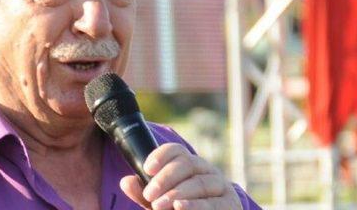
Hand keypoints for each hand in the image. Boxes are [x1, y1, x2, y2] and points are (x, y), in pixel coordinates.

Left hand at [120, 143, 242, 209]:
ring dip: (177, 194)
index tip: (146, 168)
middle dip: (165, 179)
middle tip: (149, 195)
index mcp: (189, 165)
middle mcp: (206, 170)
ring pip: (200, 182)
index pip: (176, 151)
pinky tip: (179, 207)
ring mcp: (220, 185)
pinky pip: (213, 203)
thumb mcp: (159, 202)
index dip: (161, 155)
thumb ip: (143, 194)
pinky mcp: (230, 203)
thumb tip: (126, 181)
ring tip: (159, 205)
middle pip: (187, 164)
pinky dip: (195, 206)